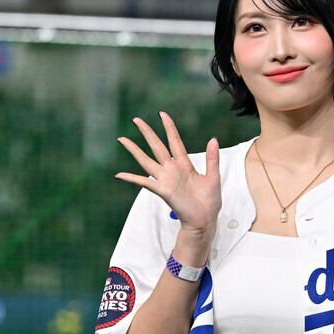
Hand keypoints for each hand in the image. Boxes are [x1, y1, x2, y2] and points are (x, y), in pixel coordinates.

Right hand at [116, 112, 220, 234]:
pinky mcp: (163, 191)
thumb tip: (212, 138)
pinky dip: (132, 178)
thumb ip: (212, 158)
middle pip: (157, 146)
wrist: (205, 219)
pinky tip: (120, 174)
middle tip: (136, 119)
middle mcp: (172, 170)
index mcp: (184, 164)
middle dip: (147, 133)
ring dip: (134, 150)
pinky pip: (144, 182)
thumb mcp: (213, 176)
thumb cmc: (209, 200)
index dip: (169, 127)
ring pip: (147, 160)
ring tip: (122, 139)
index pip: (175, 141)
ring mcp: (166, 179)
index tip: (162, 114)